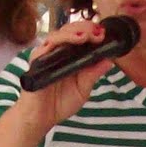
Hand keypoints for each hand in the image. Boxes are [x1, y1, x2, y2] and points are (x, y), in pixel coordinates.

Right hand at [13, 18, 116, 132]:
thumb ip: (93, 74)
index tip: (103, 33)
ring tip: (85, 36)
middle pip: (68, 30)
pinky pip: (44, 47)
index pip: (79, 35)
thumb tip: (109, 60)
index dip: (91, 31)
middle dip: (84, 28)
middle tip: (98, 32)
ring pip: (57, 35)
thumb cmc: (60, 103)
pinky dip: (57, 42)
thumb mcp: (83, 89)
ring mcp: (45, 55)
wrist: (41, 118)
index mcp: (69, 56)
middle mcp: (56, 52)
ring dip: (72, 33)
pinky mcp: (36, 61)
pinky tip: (67, 42)